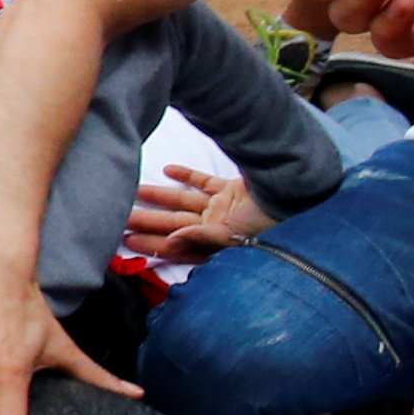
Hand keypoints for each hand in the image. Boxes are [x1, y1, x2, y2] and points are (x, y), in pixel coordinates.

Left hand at [124, 163, 274, 263]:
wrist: (296, 196)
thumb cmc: (266, 222)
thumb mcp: (231, 235)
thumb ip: (200, 237)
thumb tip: (171, 241)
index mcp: (212, 243)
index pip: (174, 245)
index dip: (150, 243)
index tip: (124, 240)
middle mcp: (214, 227)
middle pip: (172, 223)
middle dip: (146, 220)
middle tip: (117, 214)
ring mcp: (222, 207)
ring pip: (183, 202)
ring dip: (160, 196)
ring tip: (135, 191)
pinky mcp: (231, 189)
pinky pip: (205, 182)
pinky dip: (187, 175)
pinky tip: (168, 169)